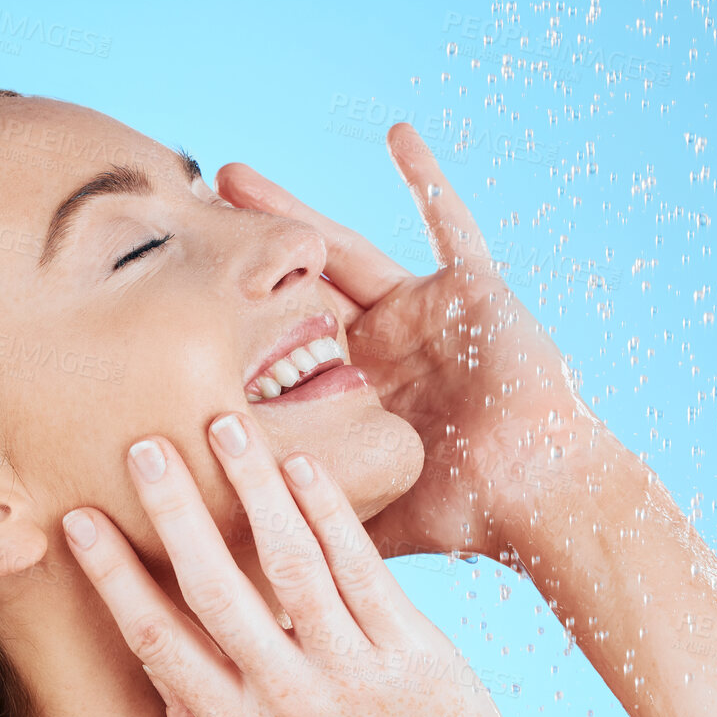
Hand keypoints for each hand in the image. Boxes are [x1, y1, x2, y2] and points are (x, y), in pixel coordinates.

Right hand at [59, 410, 540, 716]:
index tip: (81, 522)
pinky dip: (327, 511)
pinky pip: (359, 566)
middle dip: (172, 511)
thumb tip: (157, 678)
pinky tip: (300, 468)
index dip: (113, 576)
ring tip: (224, 429)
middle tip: (145, 448)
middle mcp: (287, 700)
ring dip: (252, 487)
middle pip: (213, 587)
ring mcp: (350, 670)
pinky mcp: (408, 648)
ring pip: (289, 561)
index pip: (157, 639)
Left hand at [217, 124, 599, 559]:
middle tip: (182, 221)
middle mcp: (386, 345)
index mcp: (359, 391)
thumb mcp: (373, 511)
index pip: (281, 345)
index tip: (177, 300)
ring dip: (288, 214)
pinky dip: (429, 180)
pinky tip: (398, 135)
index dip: (234, 320)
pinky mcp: (471, 290)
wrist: (540, 491)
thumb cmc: (468, 511)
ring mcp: (425, 312)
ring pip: (343, 249)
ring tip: (230, 179)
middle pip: (298, 288)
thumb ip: (320, 523)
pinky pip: (452, 222)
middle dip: (243, 256)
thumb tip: (252, 580)